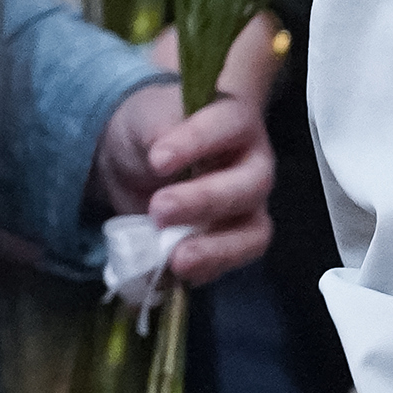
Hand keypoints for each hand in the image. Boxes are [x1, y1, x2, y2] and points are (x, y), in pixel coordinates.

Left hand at [91, 13, 276, 280]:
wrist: (139, 160)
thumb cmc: (151, 132)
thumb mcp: (144, 118)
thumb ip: (155, 131)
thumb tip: (161, 158)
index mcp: (234, 122)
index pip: (229, 125)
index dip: (198, 142)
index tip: (157, 160)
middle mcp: (250, 166)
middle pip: (251, 185)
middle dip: (206, 201)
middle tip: (159, 209)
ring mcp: (245, 209)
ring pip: (253, 233)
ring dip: (216, 249)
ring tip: (175, 260)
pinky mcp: (229, 243)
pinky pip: (229, 263)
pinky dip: (203, 271)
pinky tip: (171, 273)